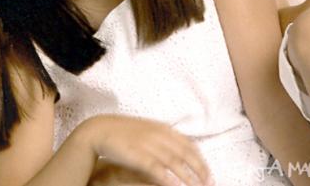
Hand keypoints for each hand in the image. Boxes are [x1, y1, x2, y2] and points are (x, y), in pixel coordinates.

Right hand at [85, 115, 210, 185]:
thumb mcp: (147, 132)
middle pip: (186, 154)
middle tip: (209, 185)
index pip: (189, 144)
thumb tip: (180, 153)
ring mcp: (149, 144)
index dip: (201, 160)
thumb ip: (163, 140)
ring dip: (188, 178)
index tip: (209, 174)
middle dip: (200, 171)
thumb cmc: (124, 133)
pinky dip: (169, 180)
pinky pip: (158, 170)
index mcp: (163, 128)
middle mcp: (159, 135)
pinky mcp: (138, 155)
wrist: (100, 130)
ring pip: (175, 163)